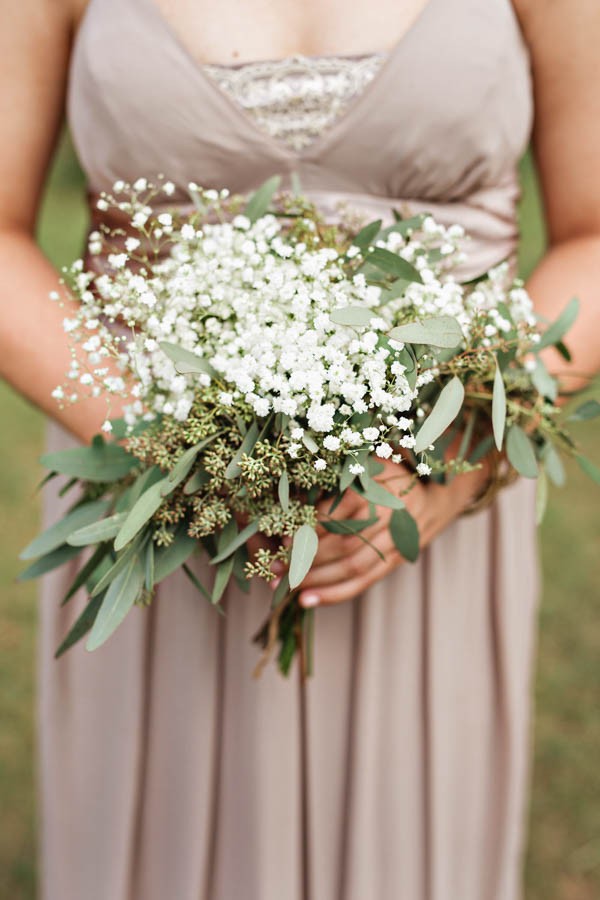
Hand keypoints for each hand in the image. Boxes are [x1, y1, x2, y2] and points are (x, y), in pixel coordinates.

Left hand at [273, 455, 491, 607]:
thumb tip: (287, 493)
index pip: (334, 514)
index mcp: (373, 489)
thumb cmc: (384, 475)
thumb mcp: (361, 465)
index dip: (307, 529)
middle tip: (275, 567)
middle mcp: (386, 517)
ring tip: (286, 586)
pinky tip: (308, 600)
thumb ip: (331, 478)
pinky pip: (364, 582)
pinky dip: (334, 594)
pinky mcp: (395, 562)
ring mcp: (393, 543)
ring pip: (352, 567)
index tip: (281, 538)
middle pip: (342, 544)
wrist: (433, 494)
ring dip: (316, 580)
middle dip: (305, 559)